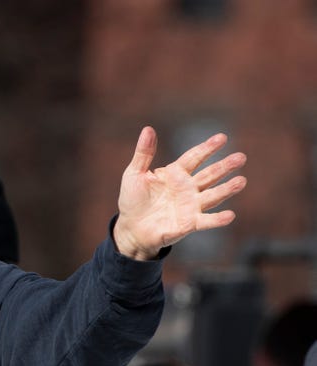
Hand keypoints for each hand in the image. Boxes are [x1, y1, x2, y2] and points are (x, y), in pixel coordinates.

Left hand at [113, 126, 246, 259]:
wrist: (130, 228)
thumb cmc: (132, 200)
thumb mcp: (134, 174)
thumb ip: (143, 153)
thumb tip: (148, 129)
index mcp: (176, 173)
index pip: (195, 157)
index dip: (208, 148)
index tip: (222, 138)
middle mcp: (188, 188)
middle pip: (210, 175)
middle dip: (225, 166)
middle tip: (241, 157)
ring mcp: (191, 205)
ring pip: (213, 195)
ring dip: (227, 189)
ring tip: (241, 181)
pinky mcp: (189, 223)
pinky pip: (206, 221)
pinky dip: (217, 219)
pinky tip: (230, 215)